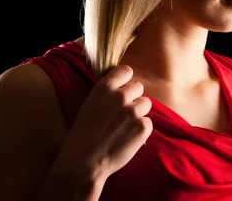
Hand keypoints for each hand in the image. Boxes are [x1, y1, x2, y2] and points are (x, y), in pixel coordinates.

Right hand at [53, 65, 152, 180]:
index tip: (123, 89)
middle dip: (133, 97)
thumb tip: (123, 88)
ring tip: (126, 126)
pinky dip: (141, 129)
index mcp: (104, 88)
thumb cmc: (82, 135)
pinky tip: (128, 137)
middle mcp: (120, 96)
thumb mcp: (90, 104)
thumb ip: (107, 94)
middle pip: (138, 86)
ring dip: (139, 112)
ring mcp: (133, 112)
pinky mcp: (143, 127)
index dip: (125, 81)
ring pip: (146, 103)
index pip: (126, 71)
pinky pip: (148, 122)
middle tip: (124, 112)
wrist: (84, 161)